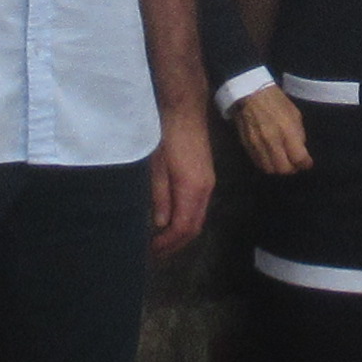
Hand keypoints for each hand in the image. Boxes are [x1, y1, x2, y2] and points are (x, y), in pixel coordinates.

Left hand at [150, 109, 217, 257]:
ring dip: (182, 233)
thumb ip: (160, 197)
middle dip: (176, 243)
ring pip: (198, 217)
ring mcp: (208, 183)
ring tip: (162, 240)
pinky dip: (186, 219)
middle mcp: (205, 190)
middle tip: (156, 251)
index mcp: (192, 189)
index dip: (168, 243)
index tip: (152, 250)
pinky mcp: (206, 177)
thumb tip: (161, 224)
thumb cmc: (165, 136)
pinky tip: (171, 220)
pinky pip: (199, 206)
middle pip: (195, 227)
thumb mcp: (155, 167)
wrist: (184, 110)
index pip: (183, 227)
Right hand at [229, 89, 311, 177]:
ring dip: (279, 169)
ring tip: (283, 163)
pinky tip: (271, 159)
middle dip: (292, 169)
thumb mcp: (295, 115)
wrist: (250, 94)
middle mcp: (272, 141)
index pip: (299, 158)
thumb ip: (299, 135)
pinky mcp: (247, 146)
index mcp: (287, 131)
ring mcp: (257, 145)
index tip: (307, 163)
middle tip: (295, 164)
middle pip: (284, 169)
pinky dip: (267, 164)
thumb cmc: (277, 101)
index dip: (305, 164)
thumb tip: (301, 150)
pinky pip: (259, 163)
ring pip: (270, 169)